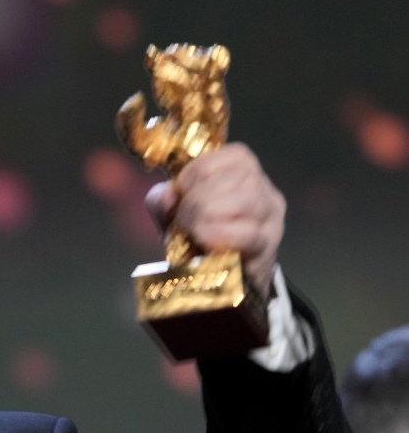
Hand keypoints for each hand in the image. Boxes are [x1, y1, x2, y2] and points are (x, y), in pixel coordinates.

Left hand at [144, 142, 285, 298]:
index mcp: (242, 168)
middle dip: (198, 198)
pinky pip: (250, 234)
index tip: (181, 195)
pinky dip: (220, 235)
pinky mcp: (268, 248)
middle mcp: (264, 188)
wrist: (216, 276)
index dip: (194, 174)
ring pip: (247, 200)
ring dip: (208, 215)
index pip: (229, 155)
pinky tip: (205, 243)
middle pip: (237, 177)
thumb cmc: (197, 233)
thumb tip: (167, 197)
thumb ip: (162, 198)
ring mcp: (271, 218)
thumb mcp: (172, 209)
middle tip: (183, 219)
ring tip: (193, 231)